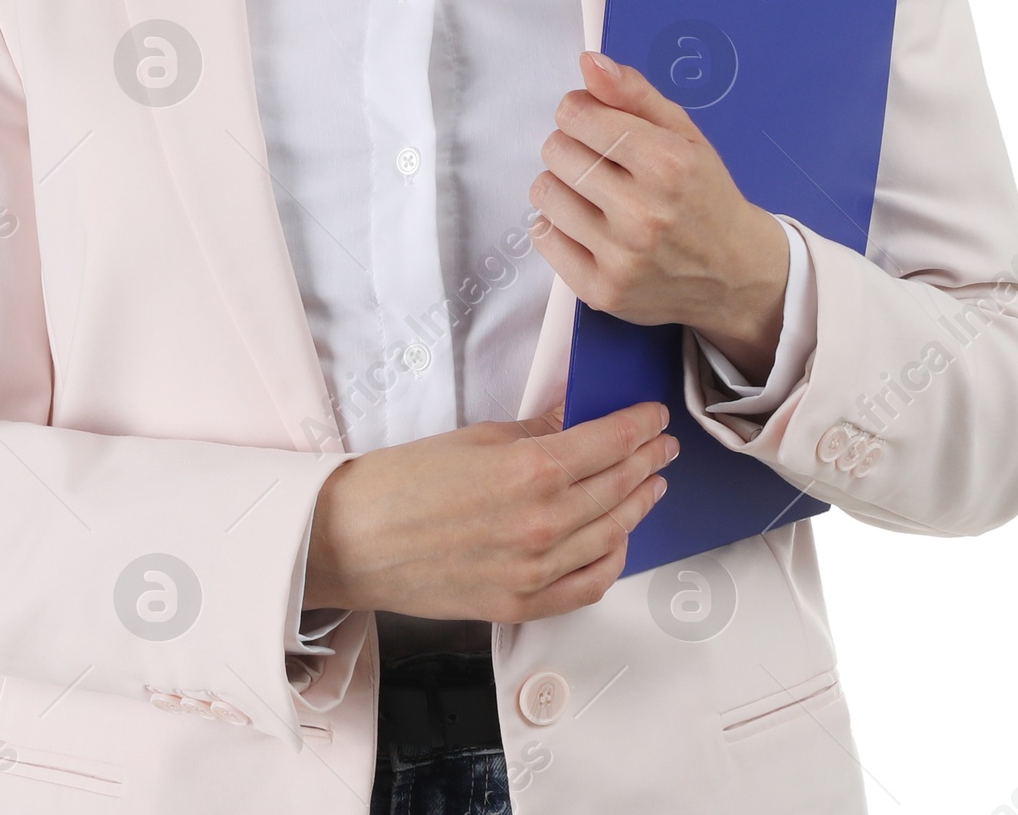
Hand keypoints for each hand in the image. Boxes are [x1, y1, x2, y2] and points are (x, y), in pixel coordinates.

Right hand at [303, 402, 676, 621]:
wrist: (355, 540)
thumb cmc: (403, 482)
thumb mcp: (477, 437)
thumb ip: (538, 430)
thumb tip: (577, 415)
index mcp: (531, 472)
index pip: (610, 443)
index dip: (640, 425)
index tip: (655, 414)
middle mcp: (543, 524)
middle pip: (619, 486)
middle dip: (647, 459)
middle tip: (662, 443)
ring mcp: (536, 571)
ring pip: (613, 535)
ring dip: (640, 504)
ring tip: (651, 484)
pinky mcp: (523, 604)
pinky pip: (588, 585)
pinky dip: (613, 560)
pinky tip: (619, 540)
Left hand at [530, 51, 789, 383]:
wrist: (735, 274)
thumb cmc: (704, 194)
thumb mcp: (685, 134)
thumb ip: (634, 93)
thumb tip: (589, 63)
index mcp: (667, 163)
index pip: (576, 115)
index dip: (580, 112)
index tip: (595, 123)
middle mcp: (643, 212)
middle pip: (556, 151)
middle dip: (572, 147)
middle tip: (602, 164)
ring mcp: (621, 257)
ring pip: (544, 192)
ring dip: (563, 187)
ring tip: (595, 195)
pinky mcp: (602, 291)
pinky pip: (543, 238)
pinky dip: (558, 227)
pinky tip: (589, 226)